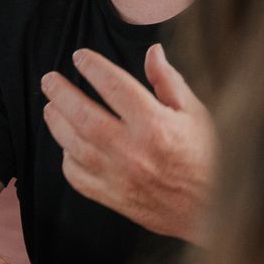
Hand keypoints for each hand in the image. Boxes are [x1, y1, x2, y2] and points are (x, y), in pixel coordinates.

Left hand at [41, 44, 213, 242]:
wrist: (215, 212)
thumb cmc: (211, 158)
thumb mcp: (197, 114)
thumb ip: (169, 82)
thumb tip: (152, 51)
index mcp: (156, 125)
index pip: (114, 86)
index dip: (93, 67)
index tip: (80, 57)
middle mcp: (134, 151)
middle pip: (83, 115)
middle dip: (61, 93)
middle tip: (49, 80)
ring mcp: (120, 177)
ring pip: (74, 145)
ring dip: (57, 123)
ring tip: (50, 107)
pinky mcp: (113, 198)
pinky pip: (77, 176)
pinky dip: (67, 158)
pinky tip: (67, 145)